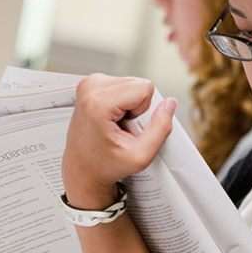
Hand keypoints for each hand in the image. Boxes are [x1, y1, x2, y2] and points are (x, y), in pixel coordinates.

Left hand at [60, 75, 175, 211]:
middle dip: (137, 107)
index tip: (128, 128)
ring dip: (130, 105)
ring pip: (132, 83)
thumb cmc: (104, 165)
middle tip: (122, 128)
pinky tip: (111, 119)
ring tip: (116, 125)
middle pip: (139, 83)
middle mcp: (90, 87)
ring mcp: (88, 84)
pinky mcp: (90, 84)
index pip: (145, 87)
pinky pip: (123, 85)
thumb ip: (161, 128)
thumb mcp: (140, 156)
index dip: (144, 111)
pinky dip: (122, 102)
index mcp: (98, 102)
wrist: (81, 169)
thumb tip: (170, 103)